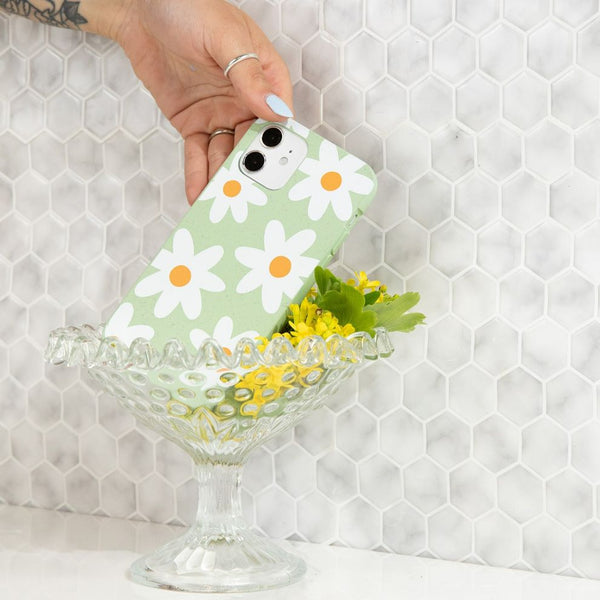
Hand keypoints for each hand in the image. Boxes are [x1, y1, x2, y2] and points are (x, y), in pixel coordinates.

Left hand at [110, 0, 293, 202]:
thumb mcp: (223, 36)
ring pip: (226, 154)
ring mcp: (220, 114)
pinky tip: (199, 194)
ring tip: (223, 202)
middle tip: (248, 197)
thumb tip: (275, 111)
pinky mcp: (194, 124)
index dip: (279, 144)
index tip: (278, 171)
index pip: (279, 116)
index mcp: (265, 75)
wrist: (139, 9)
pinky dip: (198, 174)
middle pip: (254, 142)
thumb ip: (248, 74)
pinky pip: (198, 153)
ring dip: (224, 178)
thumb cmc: (188, 7)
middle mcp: (246, 100)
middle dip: (251, 169)